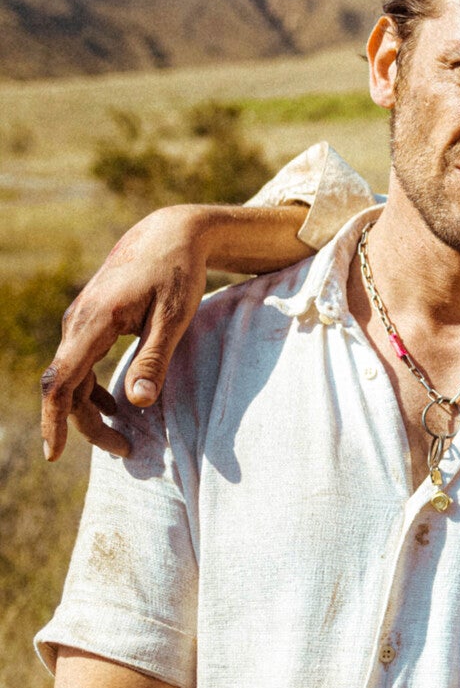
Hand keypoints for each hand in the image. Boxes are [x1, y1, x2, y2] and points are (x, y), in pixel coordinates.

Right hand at [40, 207, 209, 461]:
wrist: (170, 233)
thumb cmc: (177, 272)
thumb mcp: (174, 317)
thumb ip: (155, 359)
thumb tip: (138, 403)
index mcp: (94, 322)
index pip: (61, 381)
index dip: (54, 420)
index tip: (54, 454)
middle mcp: (78, 322)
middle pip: (66, 385)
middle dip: (86, 424)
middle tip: (124, 450)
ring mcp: (81, 320)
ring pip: (73, 375)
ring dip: (90, 408)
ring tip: (123, 436)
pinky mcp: (90, 319)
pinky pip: (81, 361)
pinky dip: (92, 387)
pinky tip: (114, 404)